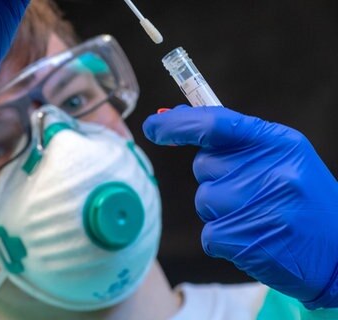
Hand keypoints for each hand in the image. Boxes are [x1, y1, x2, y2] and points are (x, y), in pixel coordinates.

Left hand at [143, 105, 337, 308]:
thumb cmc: (305, 201)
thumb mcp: (285, 158)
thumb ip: (235, 140)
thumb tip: (173, 120)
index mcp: (278, 143)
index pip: (216, 124)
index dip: (179, 124)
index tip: (153, 125)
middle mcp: (269, 170)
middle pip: (205, 165)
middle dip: (217, 178)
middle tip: (254, 192)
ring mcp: (258, 207)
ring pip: (205, 200)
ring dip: (222, 211)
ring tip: (260, 217)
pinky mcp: (245, 241)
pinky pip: (209, 234)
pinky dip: (225, 239)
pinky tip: (256, 239)